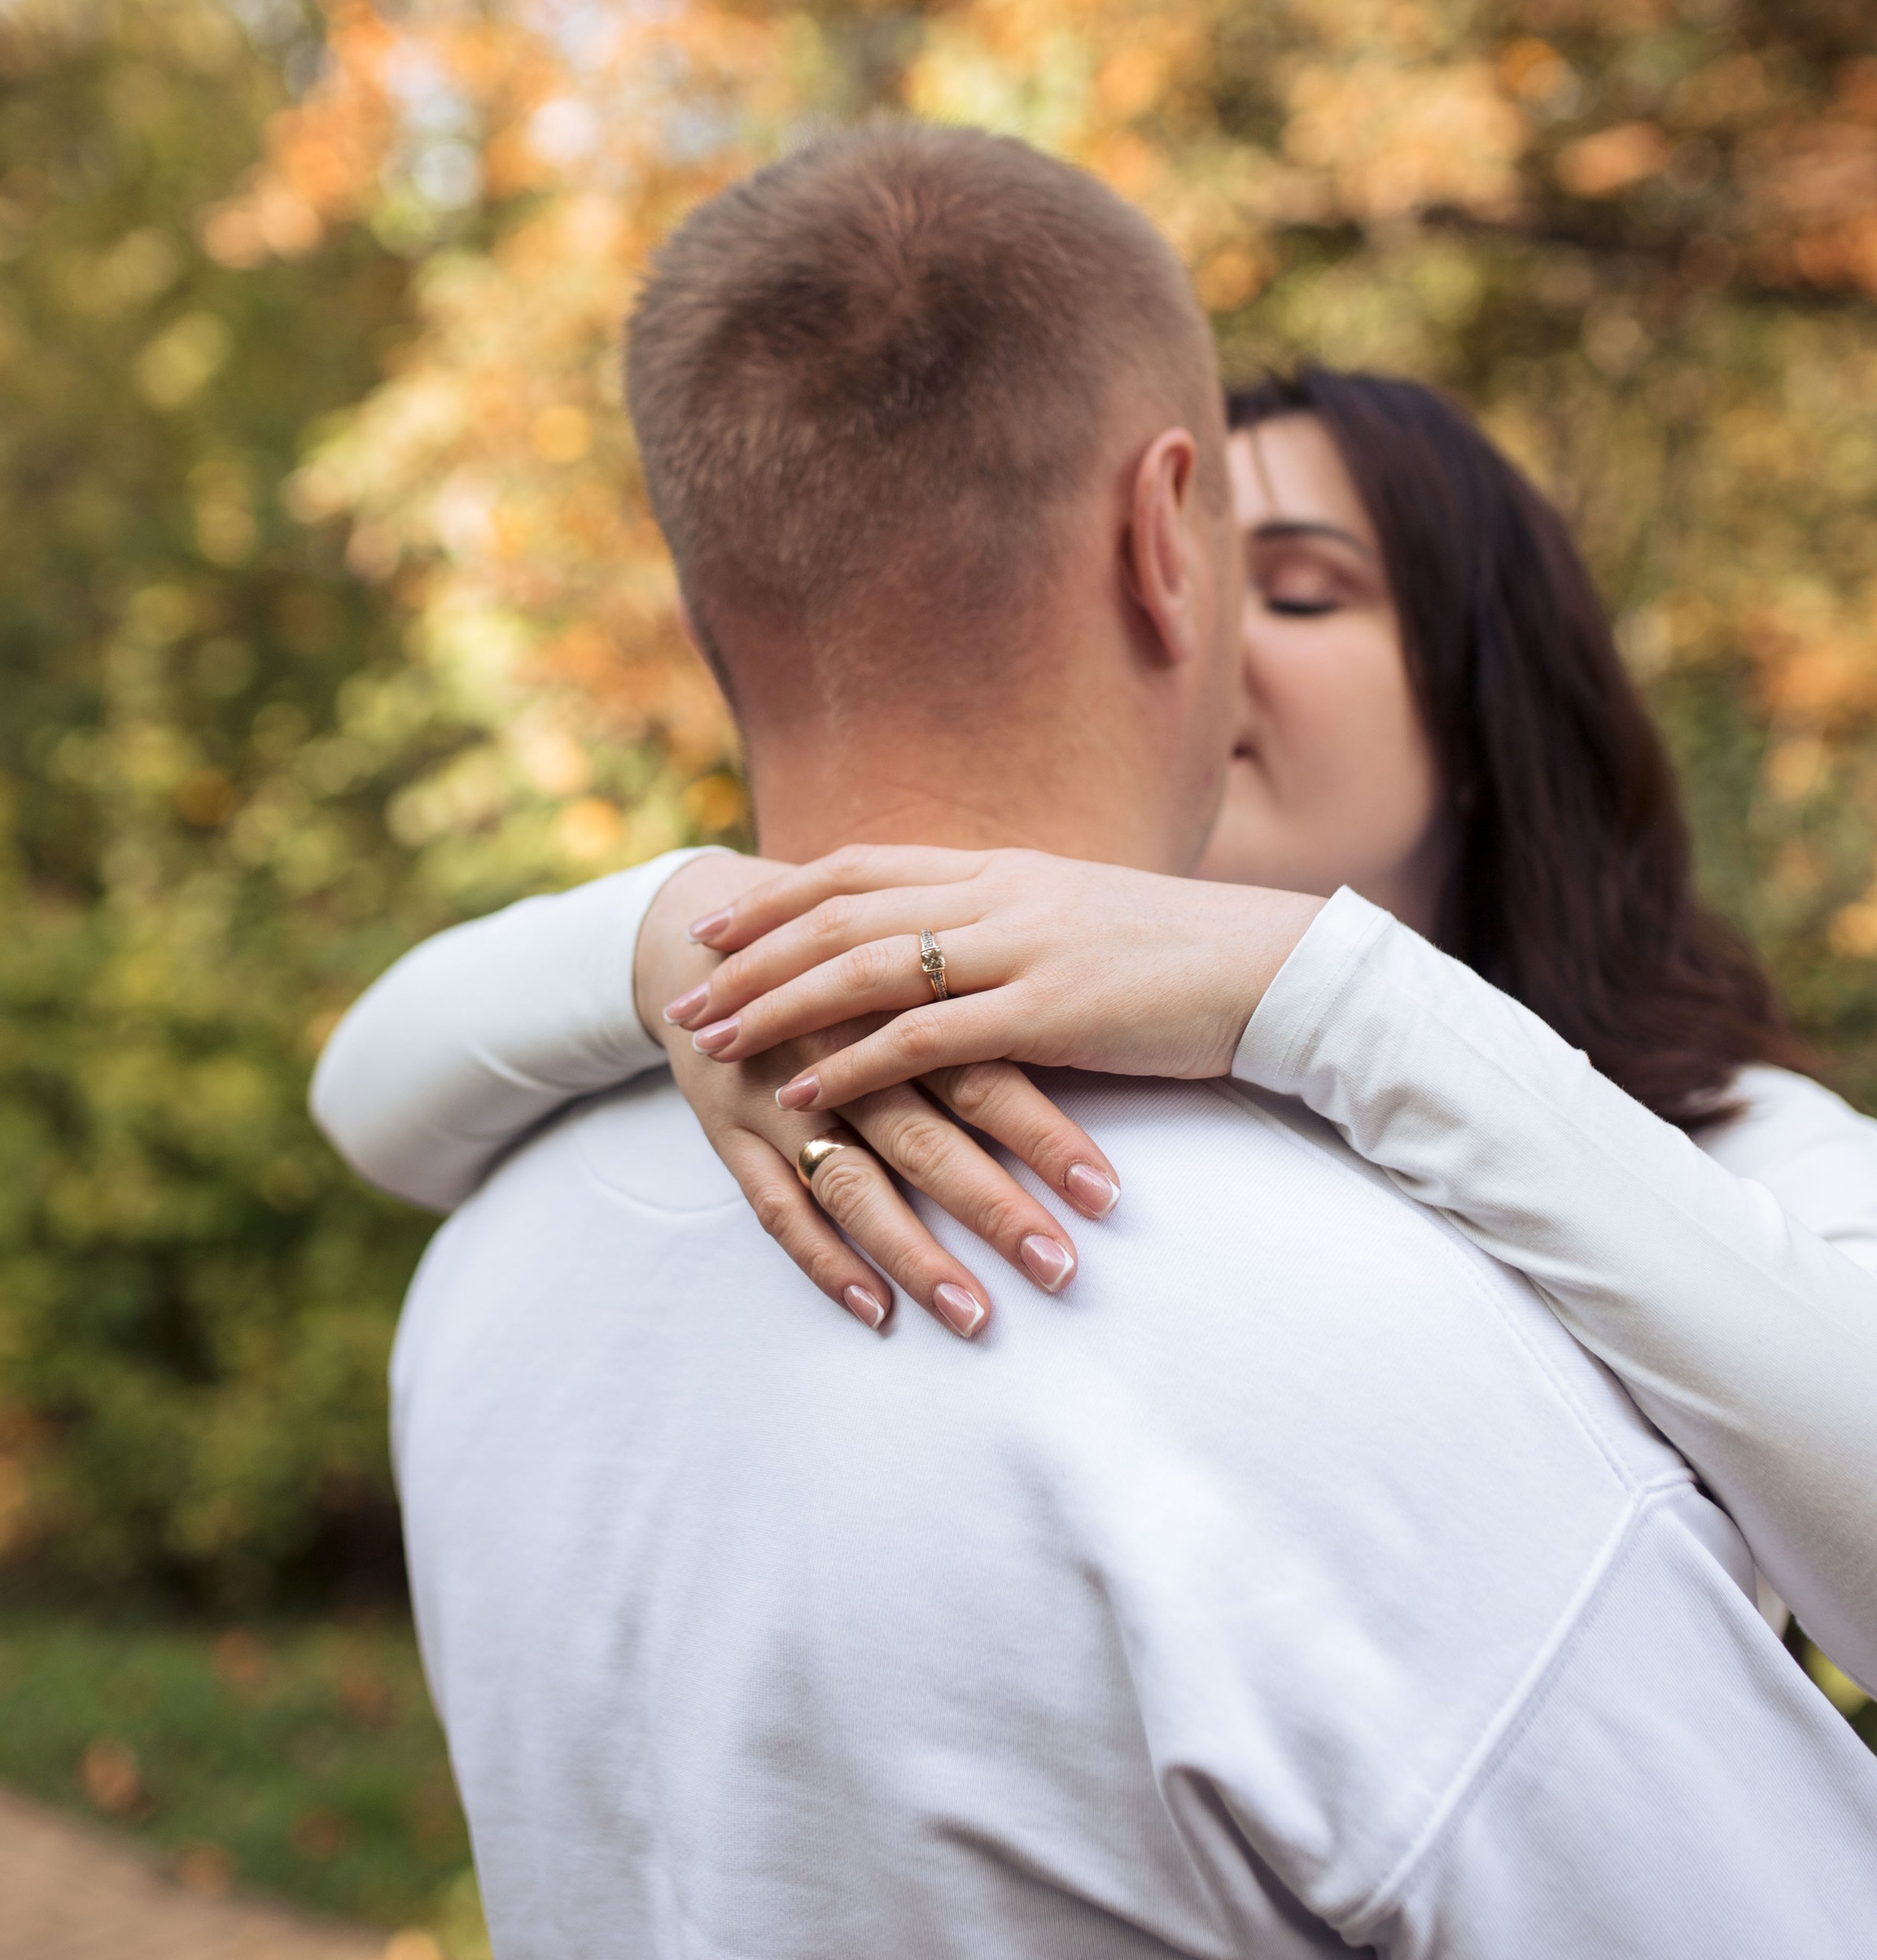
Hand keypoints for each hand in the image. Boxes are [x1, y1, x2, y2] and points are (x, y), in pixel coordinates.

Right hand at [634, 856, 1120, 1340]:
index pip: (982, 1072)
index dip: (1044, 1135)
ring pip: (851, 1184)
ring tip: (976, 1317)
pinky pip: (775, 1210)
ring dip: (913, 1255)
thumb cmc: (838, 957)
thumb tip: (1111, 1038)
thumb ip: (983, 993)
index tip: (1108, 1197)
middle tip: (1060, 1271)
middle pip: (923, 1136)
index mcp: (895, 999)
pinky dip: (823, 1261)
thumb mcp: (903, 952)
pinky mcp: (729, 1134)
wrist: (695, 940)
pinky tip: (877, 1312)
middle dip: (992, 1209)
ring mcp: (776, 1096)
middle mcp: (838, 1050)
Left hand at [658, 846, 1324, 1113]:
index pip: (863, 866)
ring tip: (714, 1044)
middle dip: (753, 953)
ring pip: (866, 967)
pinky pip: (925, 1039)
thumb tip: (956, 948)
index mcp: (1003, 869)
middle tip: (682, 989)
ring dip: (779, 1007)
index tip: (720, 920)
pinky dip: (853, 1064)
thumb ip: (1012, 928)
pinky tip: (805, 1093)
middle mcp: (998, 896)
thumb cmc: (1187, 959)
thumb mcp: (1082, 923)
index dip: (783, 893)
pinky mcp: (1048, 1013)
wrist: (1277, 968)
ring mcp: (1021, 948)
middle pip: (842, 911)